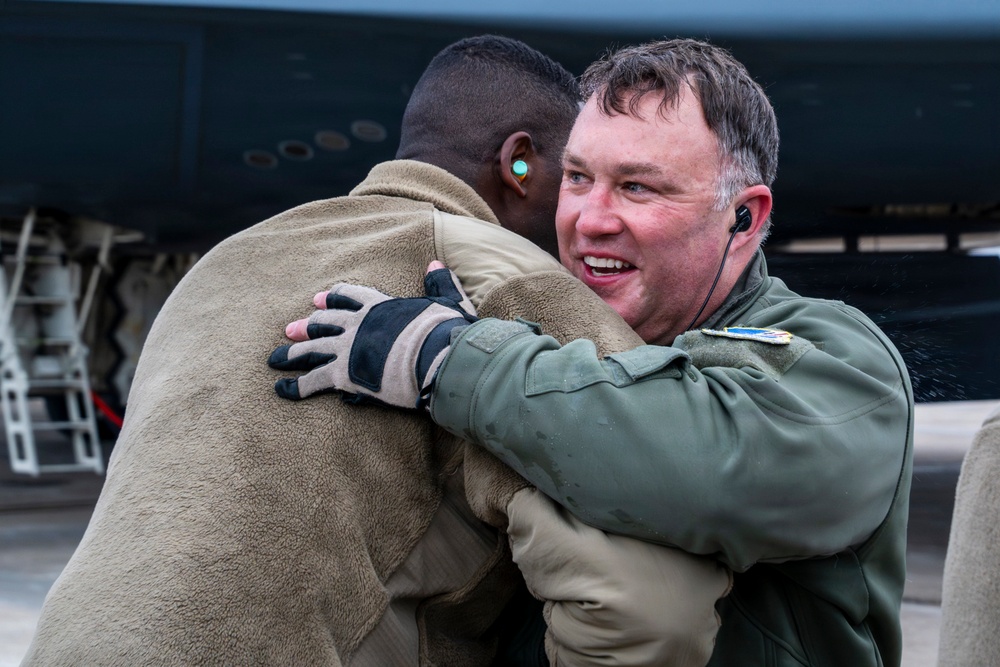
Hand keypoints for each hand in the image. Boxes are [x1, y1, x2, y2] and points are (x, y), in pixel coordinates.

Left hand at [268, 264, 475, 406]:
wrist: (439, 356)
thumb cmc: (447, 332)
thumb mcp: (448, 303)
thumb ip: (440, 285)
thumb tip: (436, 265)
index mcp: (380, 307)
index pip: (349, 297)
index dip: (332, 300)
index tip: (318, 301)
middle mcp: (358, 324)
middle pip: (323, 323)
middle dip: (305, 326)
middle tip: (289, 330)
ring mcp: (347, 348)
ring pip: (310, 349)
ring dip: (291, 354)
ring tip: (274, 359)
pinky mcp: (343, 374)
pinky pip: (312, 381)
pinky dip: (295, 386)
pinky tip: (281, 390)